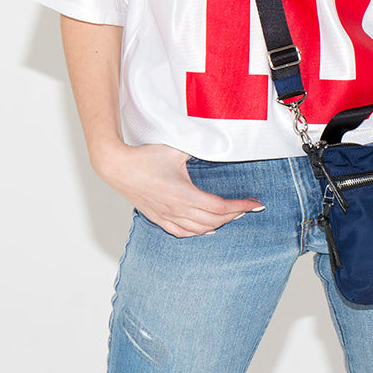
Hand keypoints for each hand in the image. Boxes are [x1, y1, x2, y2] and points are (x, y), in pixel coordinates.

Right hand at [95, 142, 263, 237]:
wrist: (116, 167)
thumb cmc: (144, 157)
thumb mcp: (176, 148)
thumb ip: (198, 144)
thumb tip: (217, 140)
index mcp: (184, 194)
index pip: (220, 207)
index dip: (241, 207)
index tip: (256, 204)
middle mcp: (176, 210)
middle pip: (214, 221)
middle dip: (234, 215)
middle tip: (248, 207)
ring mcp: (166, 216)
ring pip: (199, 230)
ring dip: (218, 224)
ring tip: (232, 215)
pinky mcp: (157, 218)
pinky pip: (181, 233)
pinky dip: (198, 232)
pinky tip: (206, 229)